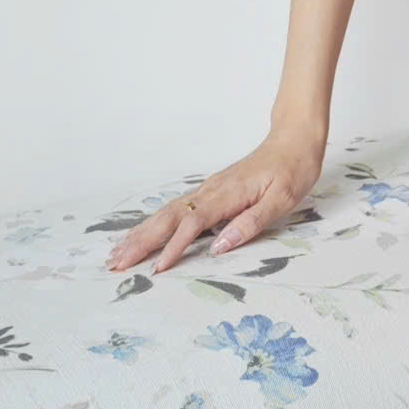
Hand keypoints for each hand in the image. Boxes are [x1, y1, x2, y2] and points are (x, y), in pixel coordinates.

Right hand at [106, 123, 327, 276]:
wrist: (293, 140)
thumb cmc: (292, 169)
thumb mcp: (281, 199)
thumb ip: (250, 223)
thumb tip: (219, 247)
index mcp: (227, 194)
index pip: (193, 224)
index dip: (174, 247)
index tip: (157, 269)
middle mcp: (210, 191)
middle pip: (168, 218)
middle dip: (141, 242)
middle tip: (116, 263)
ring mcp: (207, 190)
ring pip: (166, 213)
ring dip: (141, 233)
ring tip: (118, 253)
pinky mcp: (209, 192)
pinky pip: (176, 209)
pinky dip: (155, 223)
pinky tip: (143, 234)